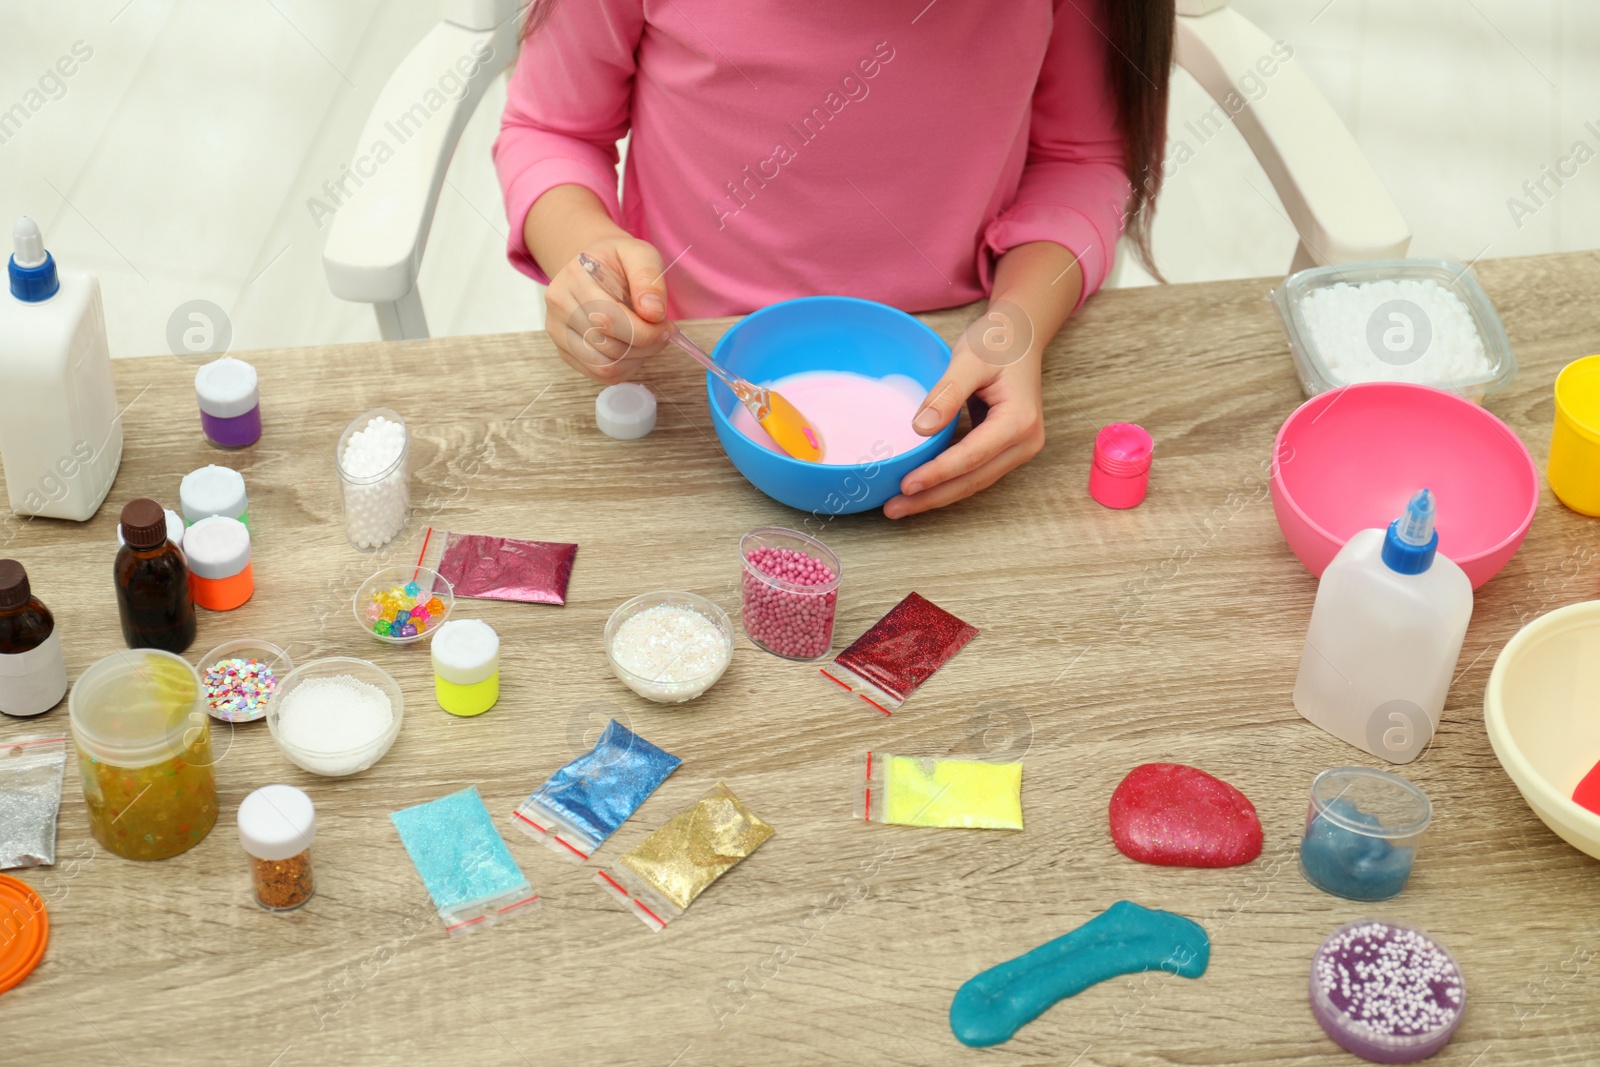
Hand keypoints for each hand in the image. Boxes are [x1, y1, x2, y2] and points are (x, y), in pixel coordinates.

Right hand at [544, 235, 671, 384]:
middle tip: (662, 334)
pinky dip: (624, 368)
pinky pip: (598, 374)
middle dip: (644, 346)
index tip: (666, 327)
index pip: (609, 319)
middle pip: (607, 346)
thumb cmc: (617, 261)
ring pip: (603, 366)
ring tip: (647, 342)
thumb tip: (653, 313)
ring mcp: (558, 331)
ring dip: (635, 360)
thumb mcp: (640, 253)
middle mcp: (559, 305)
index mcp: (575, 277)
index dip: (645, 331)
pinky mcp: (564, 350)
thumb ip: (649, 279)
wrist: (593, 265)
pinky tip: (633, 350)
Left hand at [882, 333, 1044, 518]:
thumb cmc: (996, 343)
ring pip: (974, 482)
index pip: (971, 456)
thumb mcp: (969, 360)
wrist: (1020, 336)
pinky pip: (974, 473)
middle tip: (893, 508)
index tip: (905, 485)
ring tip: (900, 506)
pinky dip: (947, 483)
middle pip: (973, 480)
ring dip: (937, 495)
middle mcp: (1025, 442)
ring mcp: (1018, 449)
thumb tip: (921, 429)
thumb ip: (946, 394)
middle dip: (932, 497)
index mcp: (1019, 421)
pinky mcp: (1006, 450)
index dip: (937, 474)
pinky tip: (920, 490)